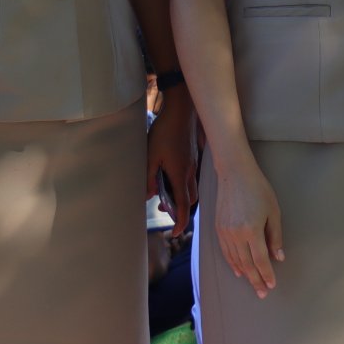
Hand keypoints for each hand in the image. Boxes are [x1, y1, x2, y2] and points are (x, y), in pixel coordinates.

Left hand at [146, 86, 199, 238]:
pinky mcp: (193, 156)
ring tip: (165, 192)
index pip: (183, 205)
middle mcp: (190, 172)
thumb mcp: (150, 155)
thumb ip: (150, 177)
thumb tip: (150, 195)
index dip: (179, 221)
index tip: (174, 233)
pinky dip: (183, 183)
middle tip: (164, 208)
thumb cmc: (165, 132)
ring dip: (181, 195)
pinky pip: (191, 176)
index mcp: (180, 175)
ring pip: (192, 187)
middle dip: (179, 209)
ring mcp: (193, 163)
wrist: (182, 111)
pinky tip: (170, 174)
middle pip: (190, 199)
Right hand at [213, 154, 284, 297]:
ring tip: (253, 284)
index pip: (260, 260)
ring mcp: (224, 233)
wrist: (234, 174)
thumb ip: (275, 236)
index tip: (271, 285)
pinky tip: (239, 271)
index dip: (266, 274)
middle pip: (246, 264)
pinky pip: (225, 252)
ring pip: (235, 260)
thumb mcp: (273, 212)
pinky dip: (232, 263)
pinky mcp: (218, 229)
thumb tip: (278, 257)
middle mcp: (235, 235)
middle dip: (255, 280)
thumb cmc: (259, 190)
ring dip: (245, 274)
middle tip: (262, 292)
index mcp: (251, 230)